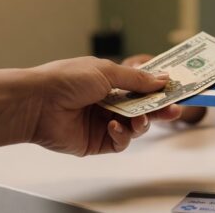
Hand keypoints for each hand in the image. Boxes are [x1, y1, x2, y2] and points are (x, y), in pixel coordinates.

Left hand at [29, 57, 180, 155]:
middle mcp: (109, 102)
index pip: (142, 86)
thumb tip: (163, 79)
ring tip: (139, 120)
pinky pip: (120, 142)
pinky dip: (122, 135)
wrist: (37, 103)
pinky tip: (113, 126)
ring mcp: (104, 122)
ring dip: (141, 123)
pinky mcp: (97, 142)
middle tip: (174, 110)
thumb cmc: (66, 80)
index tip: (178, 89)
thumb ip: (137, 79)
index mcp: (111, 82)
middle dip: (160, 109)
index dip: (160, 89)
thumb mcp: (107, 72)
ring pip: (136, 127)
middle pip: (144, 108)